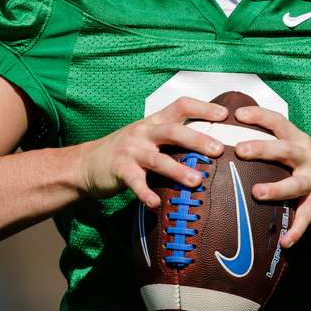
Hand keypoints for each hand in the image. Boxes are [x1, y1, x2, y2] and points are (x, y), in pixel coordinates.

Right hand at [78, 97, 226, 208]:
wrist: (86, 163)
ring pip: (157, 159)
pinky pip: (135, 183)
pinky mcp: (119, 170)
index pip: (181, 106)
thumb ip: (173, 138)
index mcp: (154, 121)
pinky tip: (156, 204)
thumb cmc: (127, 150)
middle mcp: (144, 132)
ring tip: (197, 181)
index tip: (225, 115)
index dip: (203, 108)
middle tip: (218, 150)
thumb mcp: (148, 136)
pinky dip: (145, 193)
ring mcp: (131, 151)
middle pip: (173, 131)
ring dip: (178, 170)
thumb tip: (211, 143)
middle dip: (197, 140)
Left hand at [233, 106, 310, 248]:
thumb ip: (272, 147)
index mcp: (299, 142)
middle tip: (240, 150)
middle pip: (285, 149)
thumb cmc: (308, 174)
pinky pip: (305, 218)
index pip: (279, 122)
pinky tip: (284, 241)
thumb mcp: (296, 154)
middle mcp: (308, 158)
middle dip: (262, 148)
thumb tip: (229, 142)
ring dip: (276, 188)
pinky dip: (295, 231)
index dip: (259, 116)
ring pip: (294, 184)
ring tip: (257, 193)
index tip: (237, 115)